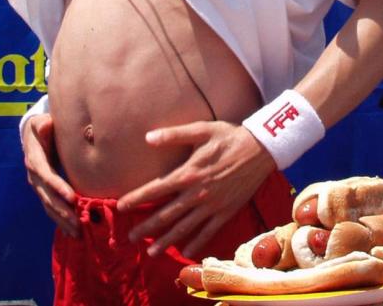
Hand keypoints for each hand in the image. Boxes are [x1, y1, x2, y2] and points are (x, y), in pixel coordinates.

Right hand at [21, 114, 79, 236]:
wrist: (33, 136)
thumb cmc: (42, 127)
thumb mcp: (41, 123)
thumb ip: (43, 125)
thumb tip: (46, 124)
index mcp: (35, 160)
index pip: (46, 175)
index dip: (58, 187)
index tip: (72, 197)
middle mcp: (34, 176)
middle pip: (48, 197)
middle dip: (62, 211)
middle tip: (77, 222)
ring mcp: (38, 186)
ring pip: (49, 206)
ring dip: (62, 220)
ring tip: (77, 232)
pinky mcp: (43, 192)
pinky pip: (51, 208)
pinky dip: (60, 221)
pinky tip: (71, 232)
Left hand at [116, 121, 274, 258]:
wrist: (262, 149)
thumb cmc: (229, 136)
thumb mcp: (201, 129)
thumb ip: (173, 135)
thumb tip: (147, 137)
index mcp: (189, 173)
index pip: (156, 189)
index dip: (137, 198)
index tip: (120, 207)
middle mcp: (198, 193)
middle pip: (166, 214)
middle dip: (146, 227)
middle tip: (130, 238)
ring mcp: (212, 205)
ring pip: (184, 228)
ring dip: (166, 241)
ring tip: (151, 252)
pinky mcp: (226, 212)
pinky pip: (208, 232)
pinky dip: (196, 243)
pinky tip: (185, 252)